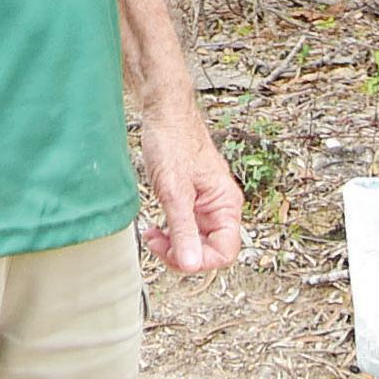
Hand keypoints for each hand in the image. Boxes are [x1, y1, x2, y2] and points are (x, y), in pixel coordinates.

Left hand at [139, 97, 243, 273]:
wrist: (163, 112)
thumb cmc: (172, 142)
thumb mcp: (174, 191)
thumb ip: (183, 229)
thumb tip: (191, 265)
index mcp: (226, 204)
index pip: (225, 252)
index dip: (200, 261)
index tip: (174, 254)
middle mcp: (221, 206)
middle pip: (210, 251)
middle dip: (182, 254)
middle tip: (157, 244)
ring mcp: (207, 203)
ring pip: (196, 241)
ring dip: (174, 245)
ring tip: (153, 235)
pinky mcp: (192, 199)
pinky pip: (186, 228)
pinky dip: (170, 233)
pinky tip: (155, 228)